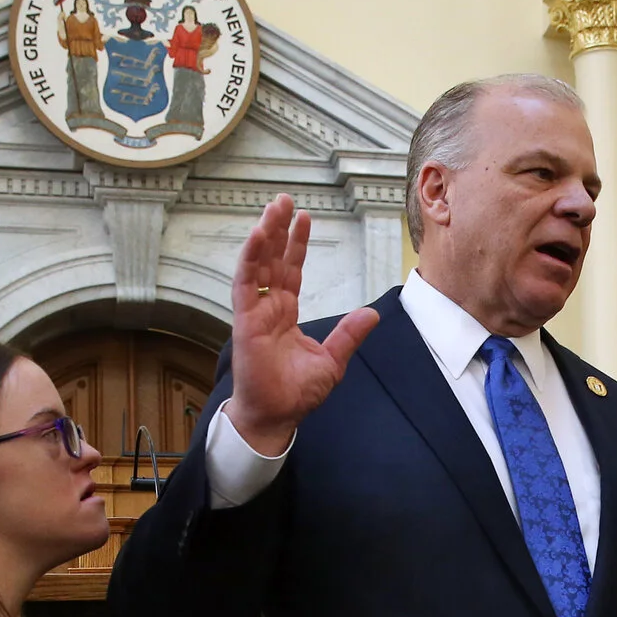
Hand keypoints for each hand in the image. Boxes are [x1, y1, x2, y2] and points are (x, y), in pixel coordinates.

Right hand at [226, 194, 381, 453]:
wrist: (277, 416)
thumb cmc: (297, 393)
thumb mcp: (332, 361)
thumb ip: (348, 335)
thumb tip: (371, 314)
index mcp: (286, 314)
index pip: (290, 271)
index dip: (296, 244)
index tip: (304, 218)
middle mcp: (269, 308)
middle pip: (272, 260)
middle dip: (278, 229)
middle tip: (284, 200)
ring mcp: (255, 313)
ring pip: (258, 265)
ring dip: (265, 235)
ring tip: (273, 208)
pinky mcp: (245, 321)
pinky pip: (246, 284)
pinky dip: (251, 259)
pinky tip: (259, 235)